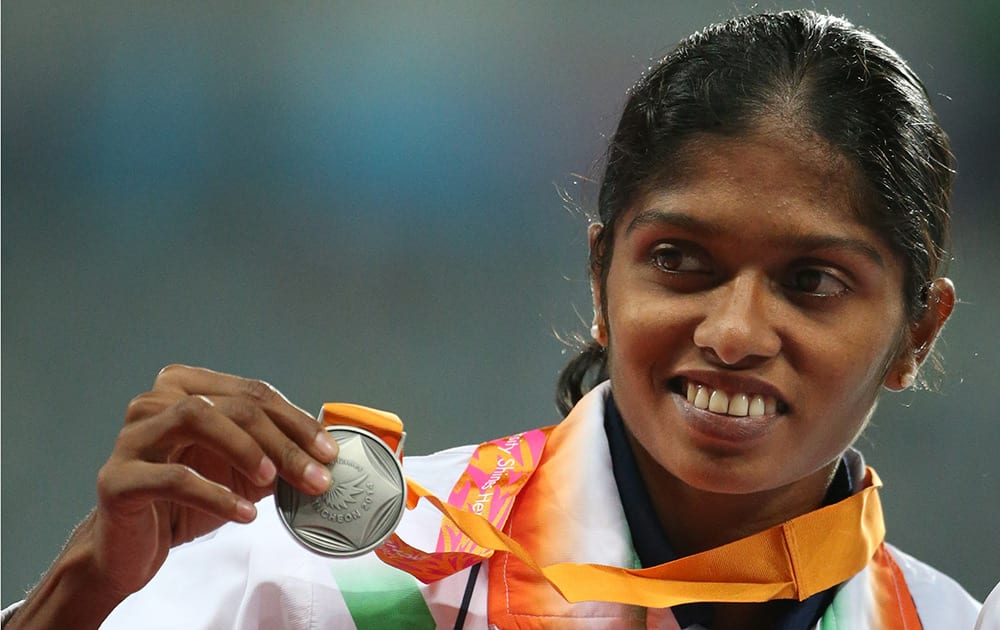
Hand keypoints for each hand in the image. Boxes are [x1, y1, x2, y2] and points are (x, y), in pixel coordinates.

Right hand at [90, 365, 338, 595]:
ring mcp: (132, 436)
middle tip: (315, 475)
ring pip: (196, 419)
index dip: (296, 421)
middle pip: (231, 405)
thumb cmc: (186, 501)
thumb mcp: (240, 473)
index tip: (329, 452)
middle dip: (282, 440)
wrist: (131, 548)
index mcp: (185, 387)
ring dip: (245, 448)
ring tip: (273, 479)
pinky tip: (244, 514)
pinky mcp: (117, 477)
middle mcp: (154, 401)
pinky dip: (216, 494)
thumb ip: (276, 455)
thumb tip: (325, 454)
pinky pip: (174, 476)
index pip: (252, 393)